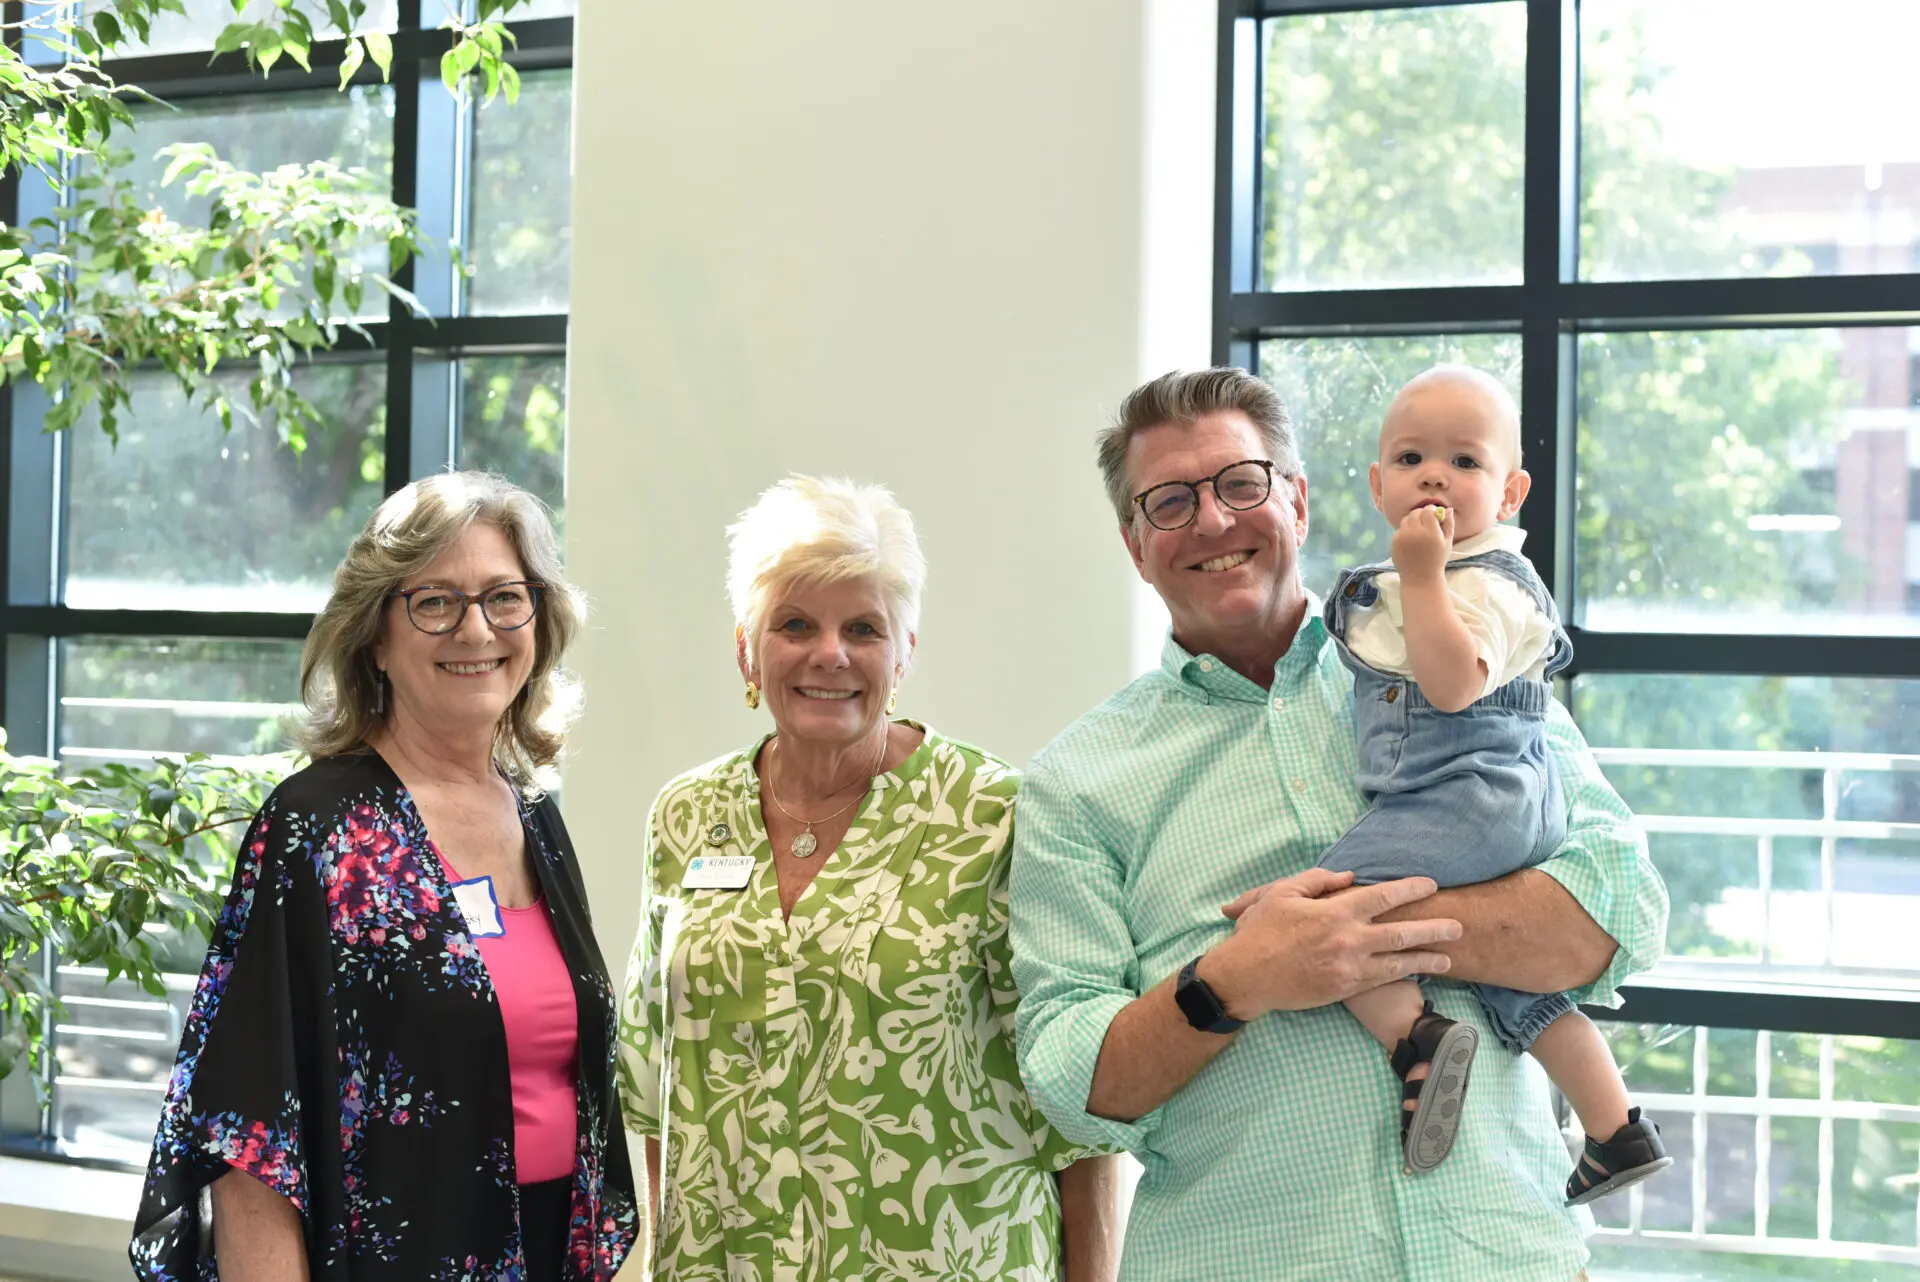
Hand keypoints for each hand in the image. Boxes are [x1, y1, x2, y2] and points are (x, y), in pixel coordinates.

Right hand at [1208, 869, 1460, 1017]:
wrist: (1246, 976)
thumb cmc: (1260, 931)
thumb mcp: (1282, 893)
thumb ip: (1317, 881)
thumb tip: (1348, 878)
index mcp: (1335, 912)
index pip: (1383, 896)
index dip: (1410, 889)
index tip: (1430, 885)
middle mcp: (1348, 940)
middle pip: (1402, 932)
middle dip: (1434, 928)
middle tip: (1458, 926)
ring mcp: (1349, 968)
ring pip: (1398, 962)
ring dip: (1427, 958)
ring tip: (1449, 957)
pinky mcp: (1345, 989)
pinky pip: (1382, 981)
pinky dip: (1403, 976)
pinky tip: (1418, 973)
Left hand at [1390, 504, 1453, 578]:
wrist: (1420, 578)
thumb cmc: (1437, 560)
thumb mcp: (1447, 543)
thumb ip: (1449, 524)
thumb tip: (1448, 509)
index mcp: (1431, 533)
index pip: (1428, 511)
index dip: (1431, 510)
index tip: (1433, 513)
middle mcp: (1415, 533)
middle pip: (1415, 513)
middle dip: (1421, 513)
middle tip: (1426, 519)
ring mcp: (1402, 537)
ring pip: (1406, 519)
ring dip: (1412, 520)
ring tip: (1418, 529)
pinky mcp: (1394, 542)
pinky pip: (1400, 529)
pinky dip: (1406, 530)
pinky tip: (1411, 538)